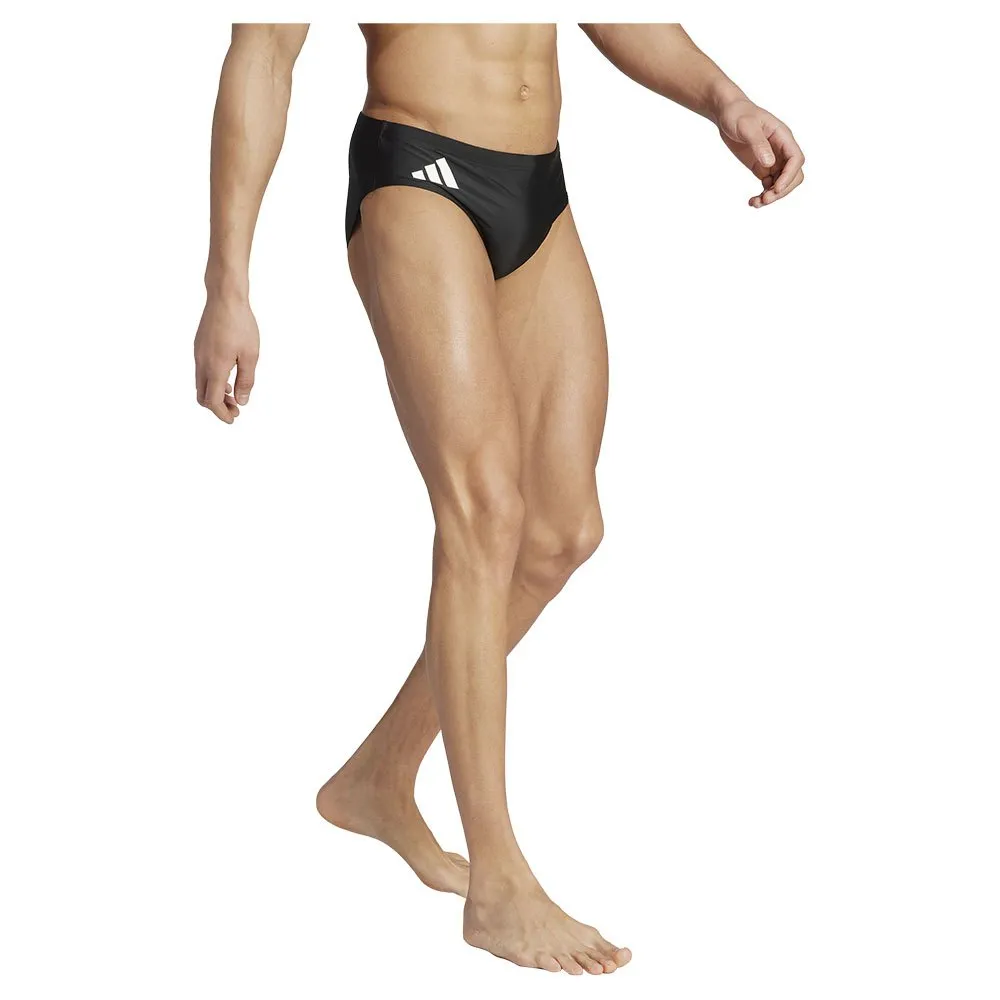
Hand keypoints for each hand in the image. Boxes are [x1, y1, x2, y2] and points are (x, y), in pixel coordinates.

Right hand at [193, 293, 259, 423]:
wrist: (224, 297)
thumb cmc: (241, 324)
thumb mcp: (251, 356)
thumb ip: (246, 381)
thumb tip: (242, 402)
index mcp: (215, 368)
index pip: (212, 401)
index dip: (222, 414)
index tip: (233, 419)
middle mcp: (202, 363)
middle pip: (203, 396)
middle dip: (218, 407)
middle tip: (235, 410)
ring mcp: (198, 354)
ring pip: (201, 384)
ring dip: (215, 394)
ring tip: (234, 395)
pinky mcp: (198, 347)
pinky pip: (201, 371)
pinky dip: (212, 381)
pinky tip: (227, 378)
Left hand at [716, 98, 804, 207]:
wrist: (726, 113)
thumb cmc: (737, 114)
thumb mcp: (746, 126)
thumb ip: (758, 143)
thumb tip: (769, 163)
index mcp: (782, 136)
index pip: (796, 159)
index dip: (789, 176)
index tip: (775, 188)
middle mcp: (781, 149)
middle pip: (793, 175)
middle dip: (782, 190)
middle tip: (764, 199)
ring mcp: (773, 159)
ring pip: (781, 183)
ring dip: (772, 196)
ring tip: (756, 203)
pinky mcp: (762, 167)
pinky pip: (769, 185)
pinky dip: (763, 195)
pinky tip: (752, 201)